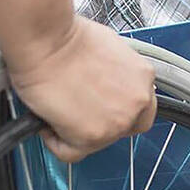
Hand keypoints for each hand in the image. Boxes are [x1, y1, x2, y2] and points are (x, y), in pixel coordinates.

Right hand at [8, 17, 156, 163]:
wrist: (46, 41)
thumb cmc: (66, 38)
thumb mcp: (107, 48)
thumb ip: (115, 73)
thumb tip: (103, 83)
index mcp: (143, 77)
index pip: (142, 108)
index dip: (118, 109)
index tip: (103, 108)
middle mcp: (136, 102)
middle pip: (122, 129)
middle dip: (99, 123)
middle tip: (77, 112)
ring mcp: (117, 122)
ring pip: (97, 143)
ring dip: (75, 132)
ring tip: (57, 111)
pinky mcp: (92, 136)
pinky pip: (71, 152)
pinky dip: (56, 142)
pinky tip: (48, 122)